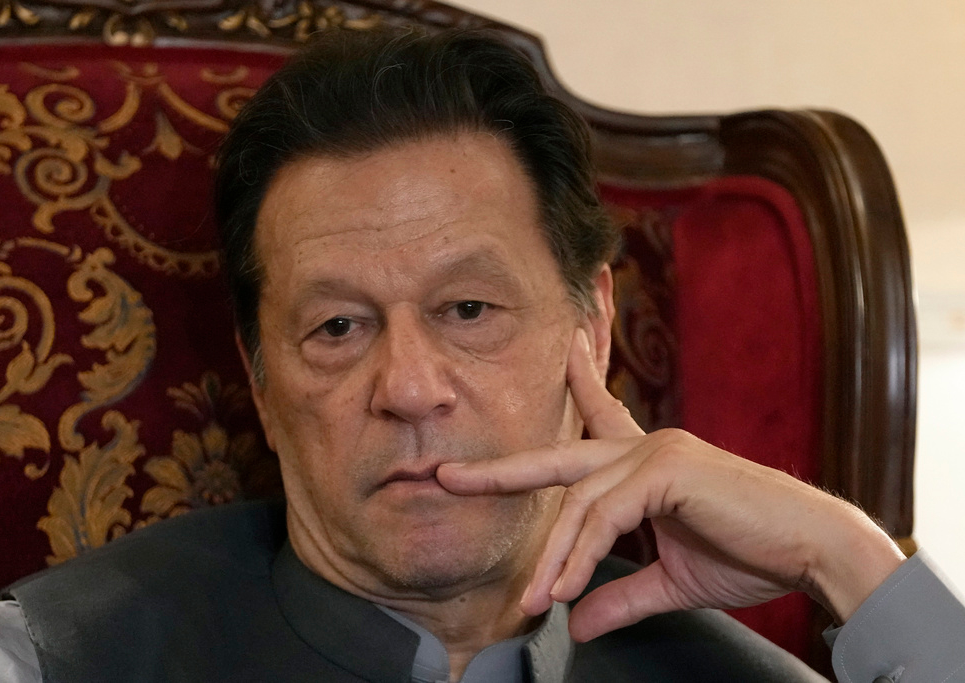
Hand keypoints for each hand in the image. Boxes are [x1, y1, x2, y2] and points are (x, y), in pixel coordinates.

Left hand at [437, 329, 904, 641]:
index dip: (577, 381)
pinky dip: (580, 556)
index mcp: (647, 460)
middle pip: (557, 458)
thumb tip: (578, 624)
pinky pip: (605, 516)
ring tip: (531, 602)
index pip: (600, 414)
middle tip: (446, 478)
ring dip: (553, 557)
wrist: (811, 550)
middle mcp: (646, 446)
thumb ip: (620, 593)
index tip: (562, 345)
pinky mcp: (667, 470)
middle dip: (500, 471)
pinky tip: (566, 591)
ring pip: (578, 503)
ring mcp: (655, 452)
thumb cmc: (751, 554)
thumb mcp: (672, 580)